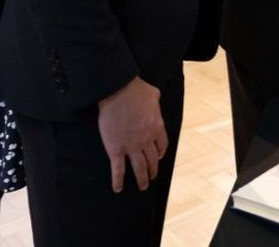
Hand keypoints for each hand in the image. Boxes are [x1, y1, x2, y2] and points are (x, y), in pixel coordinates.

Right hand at [97, 77, 167, 192]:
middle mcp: (147, 140)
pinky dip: (118, 181)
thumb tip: (155, 97)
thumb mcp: (153, 93)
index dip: (160, 154)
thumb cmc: (136, 90)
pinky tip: (118, 188)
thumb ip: (156, 100)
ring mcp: (132, 147)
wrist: (118, 92)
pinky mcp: (116, 150)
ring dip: (142, 179)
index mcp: (157, 127)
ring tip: (142, 186)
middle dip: (152, 170)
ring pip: (139, 168)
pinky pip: (118, 170)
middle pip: (152, 160)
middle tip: (151, 177)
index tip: (158, 157)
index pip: (162, 146)